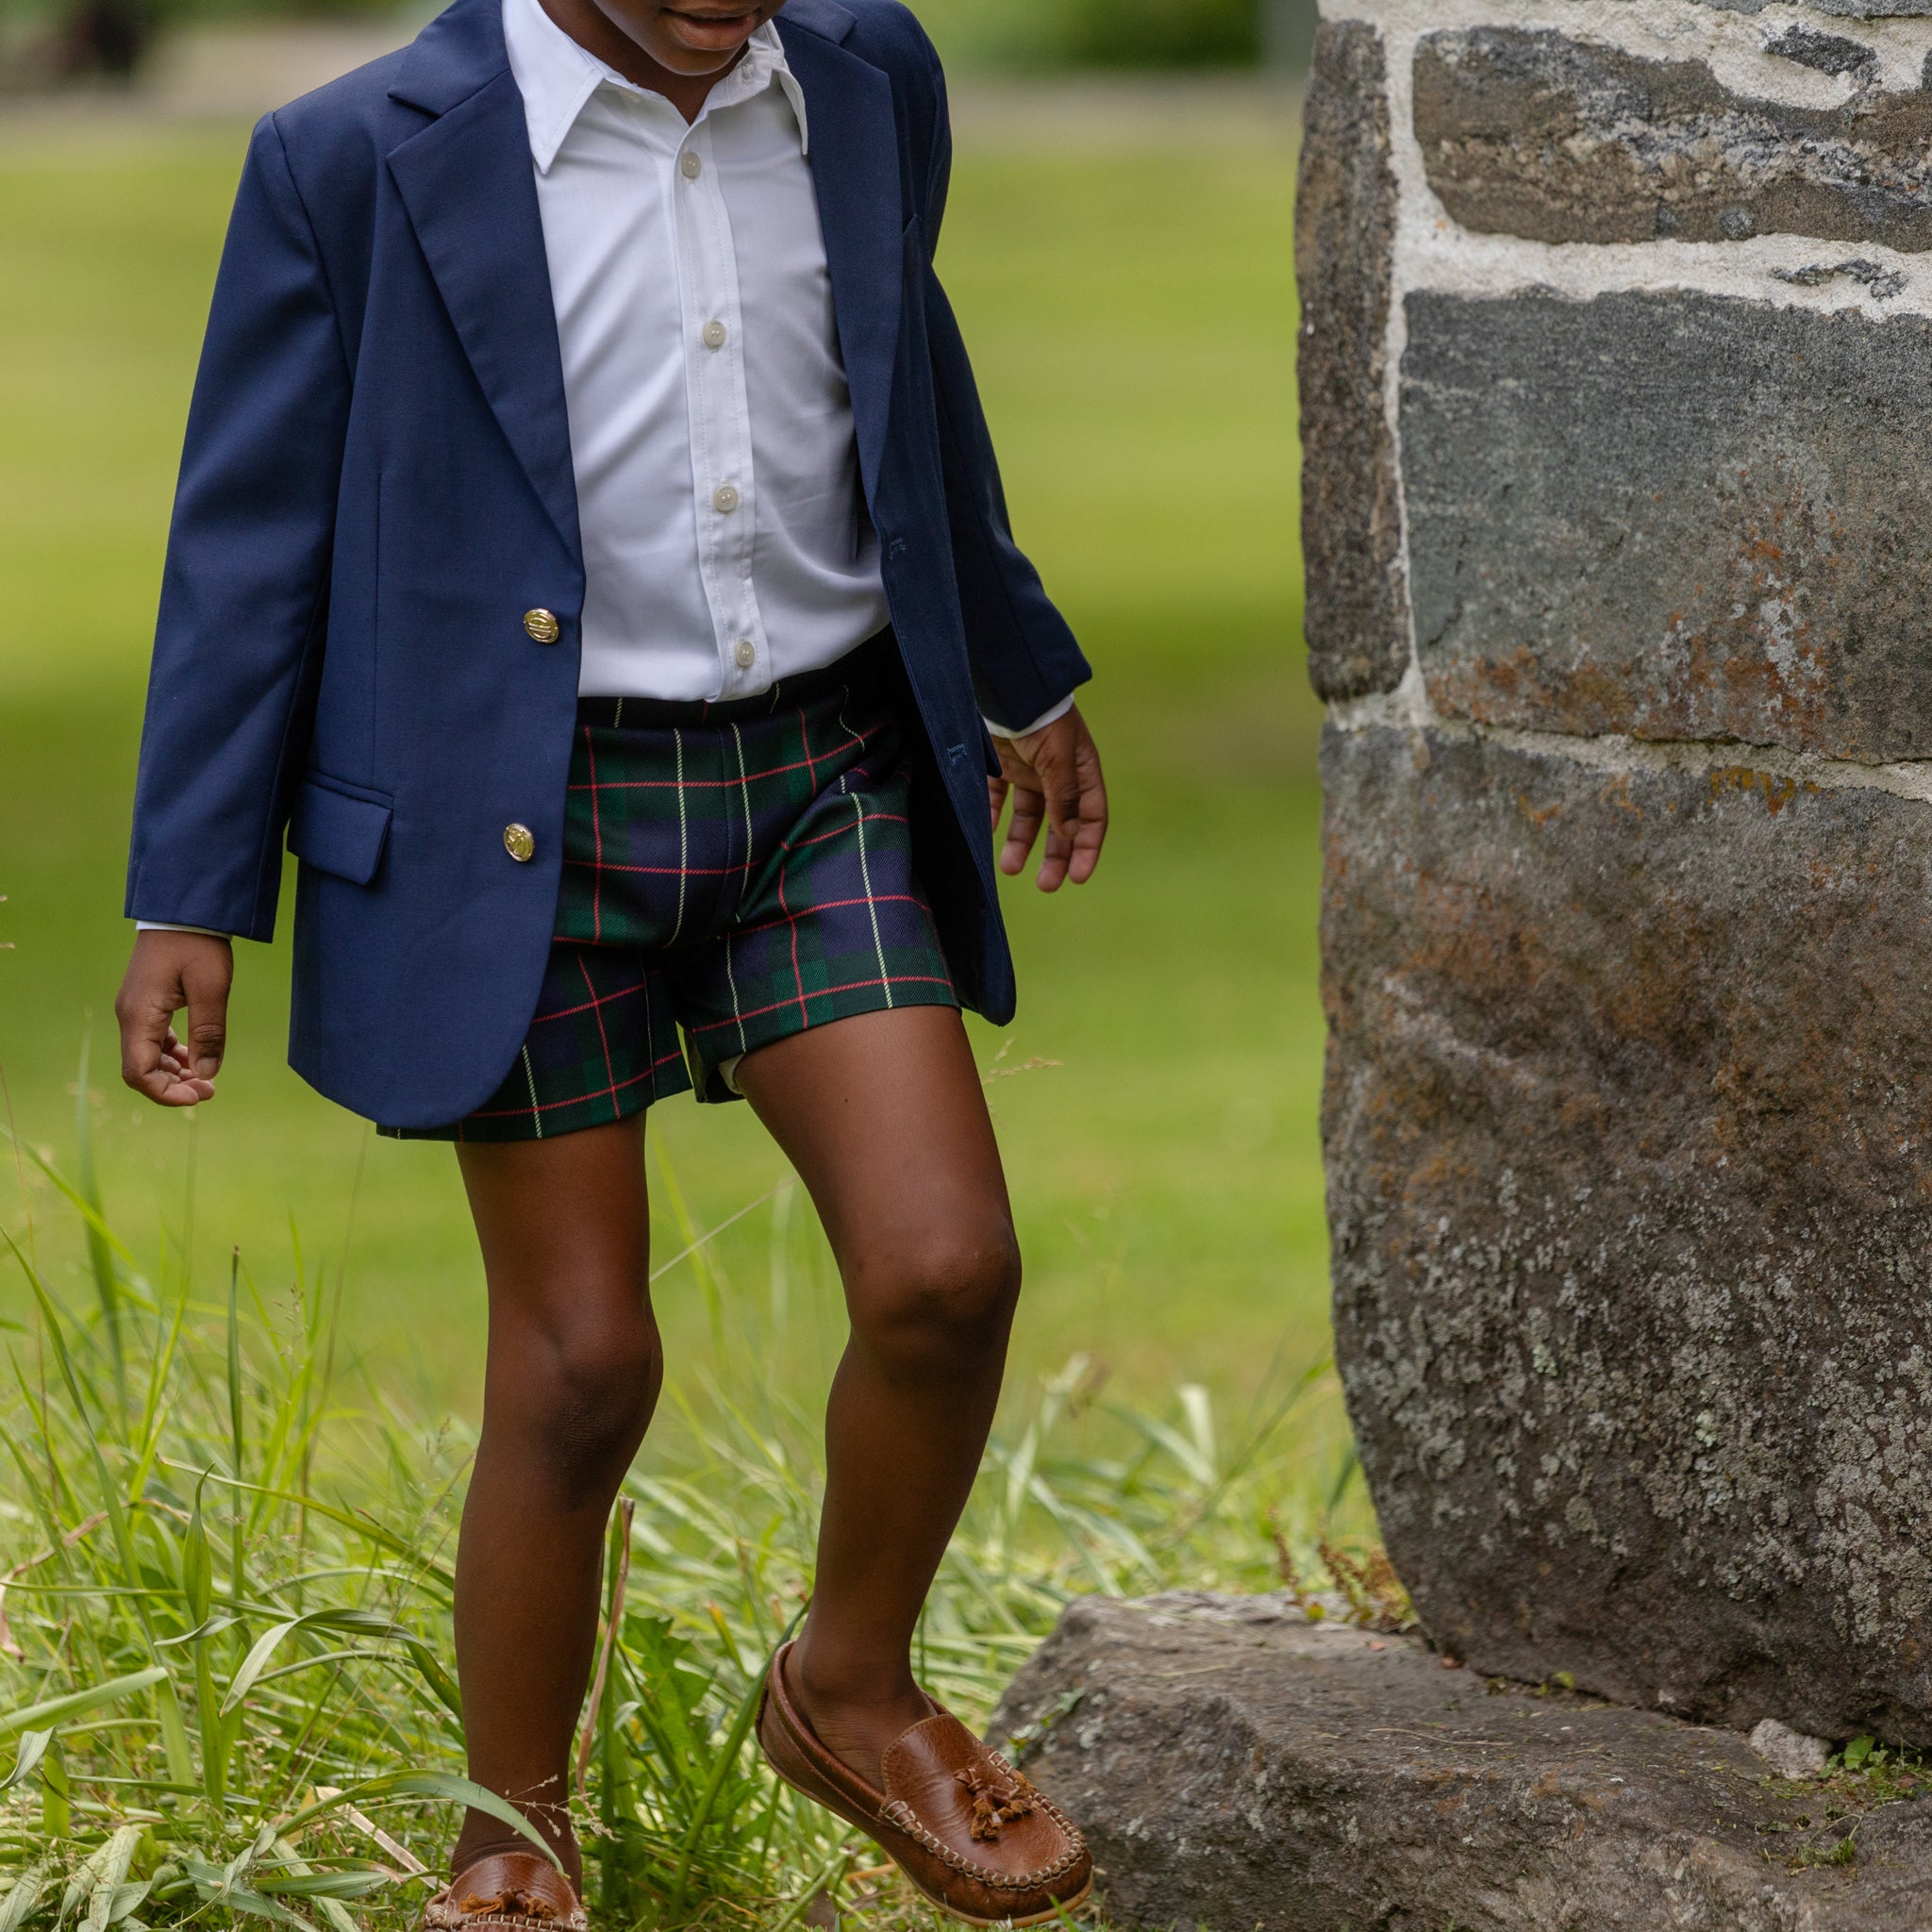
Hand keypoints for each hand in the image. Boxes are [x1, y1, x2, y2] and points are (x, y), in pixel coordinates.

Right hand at [116, 930, 233, 1106]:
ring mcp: (136, 1009)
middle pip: (140, 1069)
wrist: (184, 909)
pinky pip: (152, 1040)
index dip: (165, 1093)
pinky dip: (172, 1054)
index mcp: (139, 1015)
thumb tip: (206, 1075)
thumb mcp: (211, 988)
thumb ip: (208, 1033)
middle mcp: (130, 1015)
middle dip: (172, 1086)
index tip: (199, 1097)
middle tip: (210, 1090)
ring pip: (146, 1056)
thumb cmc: (198, 944)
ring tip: (206, 1079)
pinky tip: (196, 1057)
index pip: (138, 1073)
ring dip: (173, 1072)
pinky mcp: (146, 1003)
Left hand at [987, 704, 1107, 891]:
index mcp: (1082, 772)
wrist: (1007, 684)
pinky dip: (993, 815)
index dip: (1087, 848)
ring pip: (1029, 817)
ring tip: (1009, 867)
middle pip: (1060, 825)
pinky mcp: (1003, 765)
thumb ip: (1064, 798)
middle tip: (1046, 885)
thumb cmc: (1042, 717)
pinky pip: (998, 798)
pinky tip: (987, 832)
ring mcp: (1029, 771)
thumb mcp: (1059, 759)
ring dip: (1021, 843)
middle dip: (1055, 855)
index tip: (1078, 877)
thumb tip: (1071, 837)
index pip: (1091, 818)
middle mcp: (1058, 776)